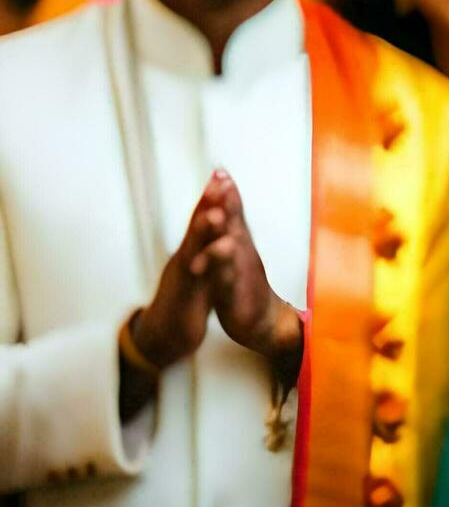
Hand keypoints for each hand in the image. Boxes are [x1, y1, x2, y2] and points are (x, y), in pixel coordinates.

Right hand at [130, 174, 232, 369]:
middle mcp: (184, 259)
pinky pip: (193, 283)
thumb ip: (205, 246)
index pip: (202, 219)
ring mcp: (182, 278)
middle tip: (219, 178)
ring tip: (216, 214)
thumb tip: (213, 224)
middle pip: (196, 227)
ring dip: (203, 232)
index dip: (211, 196)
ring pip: (193, 251)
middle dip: (207, 203)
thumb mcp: (199, 268)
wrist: (166, 334)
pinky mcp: (184, 299)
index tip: (222, 172)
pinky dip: (202, 271)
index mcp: (192, 251)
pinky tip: (211, 259)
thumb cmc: (185, 299)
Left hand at [190, 170, 302, 381]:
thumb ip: (234, 225)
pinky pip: (228, 284)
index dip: (227, 192)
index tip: (220, 169)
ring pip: (231, 252)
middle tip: (223, 180)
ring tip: (216, 216)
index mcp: (240, 243)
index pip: (233, 213)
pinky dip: (222, 273)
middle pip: (235, 224)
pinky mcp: (236, 297)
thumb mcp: (240, 251)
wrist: (264, 321)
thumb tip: (227, 200)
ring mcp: (241, 275)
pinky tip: (215, 264)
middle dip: (229, 202)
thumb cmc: (248, 284)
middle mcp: (243, 254)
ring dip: (224, 233)